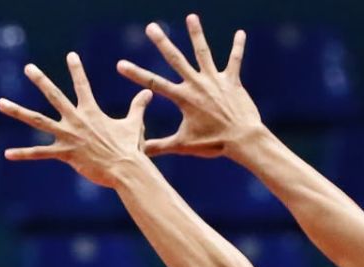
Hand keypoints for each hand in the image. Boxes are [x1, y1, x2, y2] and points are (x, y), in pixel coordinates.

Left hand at [0, 53, 153, 188]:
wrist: (125, 169)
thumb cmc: (130, 148)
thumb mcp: (134, 124)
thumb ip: (137, 106)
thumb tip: (147, 92)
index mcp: (91, 112)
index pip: (82, 85)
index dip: (76, 69)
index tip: (70, 55)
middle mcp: (76, 120)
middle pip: (54, 95)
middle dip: (41, 80)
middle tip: (28, 68)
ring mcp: (67, 135)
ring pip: (37, 120)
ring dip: (18, 111)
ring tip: (0, 103)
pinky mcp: (64, 153)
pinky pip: (39, 153)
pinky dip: (23, 154)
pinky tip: (7, 153)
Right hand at [119, 16, 258, 158]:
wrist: (242, 139)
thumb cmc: (213, 143)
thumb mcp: (183, 145)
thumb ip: (160, 146)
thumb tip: (140, 151)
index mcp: (184, 98)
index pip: (153, 83)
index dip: (135, 74)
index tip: (120, 64)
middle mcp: (197, 84)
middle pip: (176, 59)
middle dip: (162, 42)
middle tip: (151, 27)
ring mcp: (215, 80)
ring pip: (203, 52)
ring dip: (197, 34)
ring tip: (191, 17)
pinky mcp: (232, 81)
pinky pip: (235, 60)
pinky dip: (238, 46)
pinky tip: (240, 33)